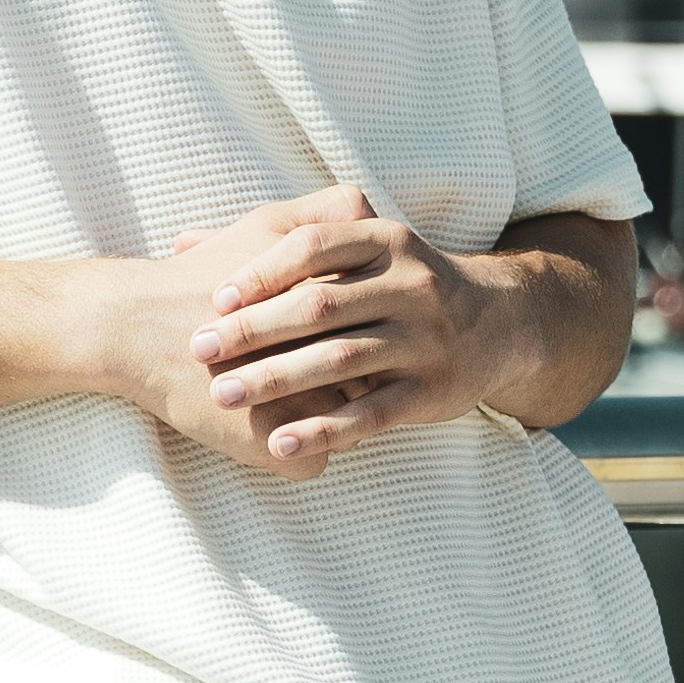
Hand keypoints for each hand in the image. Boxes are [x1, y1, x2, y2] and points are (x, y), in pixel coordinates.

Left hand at [177, 185, 484, 472]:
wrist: (499, 323)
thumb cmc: (400, 284)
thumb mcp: (361, 249)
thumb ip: (279, 241)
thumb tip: (184, 242)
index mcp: (388, 241)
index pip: (315, 247)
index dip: (262, 271)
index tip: (215, 297)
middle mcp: (412, 285)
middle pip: (320, 304)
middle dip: (255, 329)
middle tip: (199, 348)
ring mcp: (426, 339)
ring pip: (341, 360)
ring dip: (277, 380)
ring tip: (223, 396)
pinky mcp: (432, 391)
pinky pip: (371, 413)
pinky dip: (323, 428)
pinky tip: (278, 441)